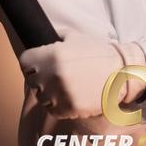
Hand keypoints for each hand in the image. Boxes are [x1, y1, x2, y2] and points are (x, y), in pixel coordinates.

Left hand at [19, 32, 145, 118]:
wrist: (120, 71)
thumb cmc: (96, 51)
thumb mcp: (74, 35)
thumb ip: (55, 37)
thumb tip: (41, 39)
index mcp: (53, 54)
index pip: (24, 61)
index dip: (31, 61)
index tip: (38, 62)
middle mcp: (54, 75)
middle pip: (31, 80)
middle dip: (39, 76)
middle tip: (52, 73)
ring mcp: (62, 93)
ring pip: (41, 97)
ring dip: (48, 91)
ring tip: (63, 84)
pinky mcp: (70, 108)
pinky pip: (52, 109)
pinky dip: (58, 104)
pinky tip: (69, 94)